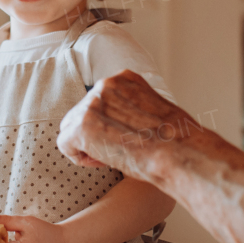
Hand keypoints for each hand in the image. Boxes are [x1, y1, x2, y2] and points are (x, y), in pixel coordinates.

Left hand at [58, 70, 200, 178]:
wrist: (178, 152)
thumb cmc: (176, 140)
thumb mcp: (155, 110)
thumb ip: (132, 109)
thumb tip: (121, 124)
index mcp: (124, 79)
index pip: (99, 100)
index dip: (108, 124)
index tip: (122, 138)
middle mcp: (105, 85)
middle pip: (80, 112)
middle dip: (93, 133)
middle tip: (115, 150)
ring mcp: (91, 105)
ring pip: (71, 128)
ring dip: (86, 145)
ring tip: (110, 157)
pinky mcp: (81, 127)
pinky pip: (65, 144)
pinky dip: (79, 158)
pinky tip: (101, 162)